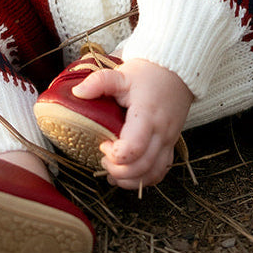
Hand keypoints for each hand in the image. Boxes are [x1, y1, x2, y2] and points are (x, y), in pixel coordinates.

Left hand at [72, 58, 192, 189]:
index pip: (133, 148)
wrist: (175, 72)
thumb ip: (99, 82)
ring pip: (153, 174)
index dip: (114, 154)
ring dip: (131, 180)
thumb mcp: (121, 74)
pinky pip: (161, 171)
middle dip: (118, 171)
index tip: (103, 143)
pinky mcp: (170, 145)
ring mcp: (168, 141)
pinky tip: (129, 175)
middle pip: (142, 166)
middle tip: (103, 160)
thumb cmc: (148, 75)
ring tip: (112, 173)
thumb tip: (77, 93)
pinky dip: (144, 179)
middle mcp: (161, 132)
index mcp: (147, 115)